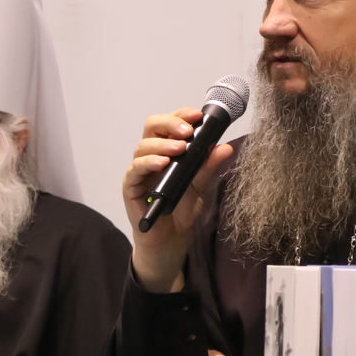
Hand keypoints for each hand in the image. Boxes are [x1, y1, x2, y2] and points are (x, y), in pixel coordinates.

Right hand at [123, 109, 232, 292]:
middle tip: (188, 129)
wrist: (170, 240)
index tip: (198, 116)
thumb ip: (208, 166)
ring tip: (180, 148)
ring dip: (162, 144)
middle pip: (152, 127)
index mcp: (167, 150)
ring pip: (143, 146)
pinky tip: (162, 163)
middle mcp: (151, 156)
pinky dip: (147, 163)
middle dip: (170, 123)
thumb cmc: (179, 210)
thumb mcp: (199, 185)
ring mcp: (139, 171)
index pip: (170, 124)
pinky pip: (134, 170)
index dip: (181, 115)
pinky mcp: (130, 187)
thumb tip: (224, 147)